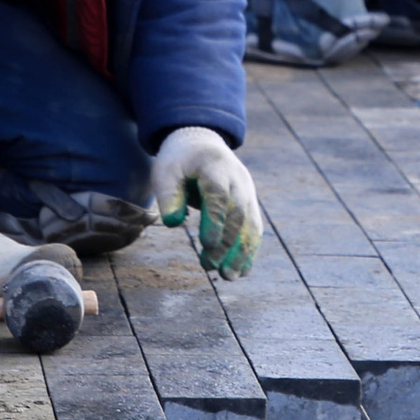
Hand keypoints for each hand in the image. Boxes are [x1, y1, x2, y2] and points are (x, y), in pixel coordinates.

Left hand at [152, 127, 263, 278]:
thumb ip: (168, 195)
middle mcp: (237, 178)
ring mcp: (248, 191)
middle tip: (211, 267)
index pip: (218, 194)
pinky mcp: (251, 203)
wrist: (202, 142)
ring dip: (242, 252)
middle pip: (237, 213)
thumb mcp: (165, 171)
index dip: (215, 221)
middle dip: (227, 243)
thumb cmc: (179, 161)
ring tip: (229, 277)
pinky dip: (250, 250)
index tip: (206, 245)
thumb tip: (173, 224)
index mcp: (214, 166)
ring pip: (251, 223)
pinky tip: (241, 271)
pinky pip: (255, 228)